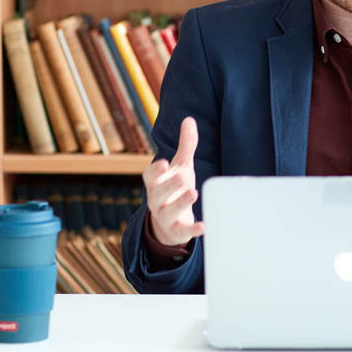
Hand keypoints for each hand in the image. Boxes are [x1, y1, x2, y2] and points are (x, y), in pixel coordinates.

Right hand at [142, 116, 204, 246]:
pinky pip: (182, 231)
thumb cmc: (175, 188)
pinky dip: (192, 230)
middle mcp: (156, 200)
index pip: (149, 176)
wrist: (170, 222)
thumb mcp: (181, 166)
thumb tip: (189, 119)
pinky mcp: (176, 231)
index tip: (163, 163)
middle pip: (158, 193)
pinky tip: (203, 225)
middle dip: (169, 185)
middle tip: (182, 176)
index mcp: (155, 183)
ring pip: (168, 212)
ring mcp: (165, 217)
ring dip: (180, 203)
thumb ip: (185, 145)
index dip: (154, 171)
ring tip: (193, 192)